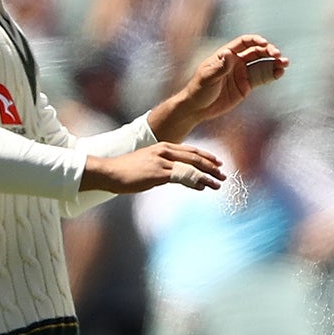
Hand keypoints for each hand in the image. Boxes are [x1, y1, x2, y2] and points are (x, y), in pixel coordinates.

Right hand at [81, 141, 226, 194]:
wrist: (109, 172)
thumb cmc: (128, 170)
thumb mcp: (148, 163)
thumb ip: (164, 166)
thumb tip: (177, 176)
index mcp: (163, 147)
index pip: (190, 151)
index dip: (206, 157)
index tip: (218, 163)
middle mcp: (164, 152)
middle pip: (195, 158)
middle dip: (211, 166)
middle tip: (224, 175)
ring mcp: (161, 162)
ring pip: (191, 168)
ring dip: (207, 177)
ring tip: (218, 184)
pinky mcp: (157, 173)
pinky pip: (181, 177)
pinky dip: (194, 182)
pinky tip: (203, 187)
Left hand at [149, 35, 286, 140]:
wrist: (198, 108)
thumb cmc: (199, 89)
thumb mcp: (208, 77)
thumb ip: (220, 66)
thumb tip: (229, 54)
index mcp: (226, 55)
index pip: (244, 43)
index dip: (256, 41)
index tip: (265, 44)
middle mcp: (236, 62)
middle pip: (256, 52)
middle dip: (269, 51)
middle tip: (278, 55)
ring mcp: (242, 73)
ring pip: (262, 64)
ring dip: (274, 62)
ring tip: (285, 63)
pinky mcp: (246, 86)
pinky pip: (261, 78)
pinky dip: (271, 75)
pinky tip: (279, 73)